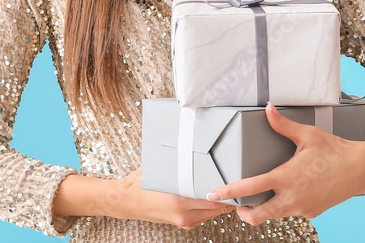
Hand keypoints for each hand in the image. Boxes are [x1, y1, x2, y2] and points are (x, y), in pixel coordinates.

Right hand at [103, 166, 236, 229]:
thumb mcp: (161, 167)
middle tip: (238, 180)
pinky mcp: (184, 224)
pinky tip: (213, 193)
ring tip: (228, 185)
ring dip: (221, 201)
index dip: (229, 190)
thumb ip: (180, 160)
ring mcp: (184, 221)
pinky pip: (205, 215)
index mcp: (179, 200)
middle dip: (229, 195)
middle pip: (218, 207)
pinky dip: (211, 206)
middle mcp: (184, 214)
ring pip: (213, 213)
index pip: (215, 198)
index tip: (238, 178)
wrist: (126, 201)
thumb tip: (196, 142)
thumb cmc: (141, 182)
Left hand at [205, 102, 364, 225]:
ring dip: (262, 209)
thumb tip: (268, 109)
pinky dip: (282, 205)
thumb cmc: (335, 150)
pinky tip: (285, 193)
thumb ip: (283, 125)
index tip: (213, 193)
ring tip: (256, 197)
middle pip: (257, 215)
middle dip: (242, 212)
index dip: (229, 192)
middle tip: (235, 203)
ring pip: (273, 215)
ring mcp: (301, 208)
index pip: (251, 187)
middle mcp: (292, 197)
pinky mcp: (310, 213)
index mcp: (287, 177)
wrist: (360, 170)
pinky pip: (290, 212)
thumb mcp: (307, 135)